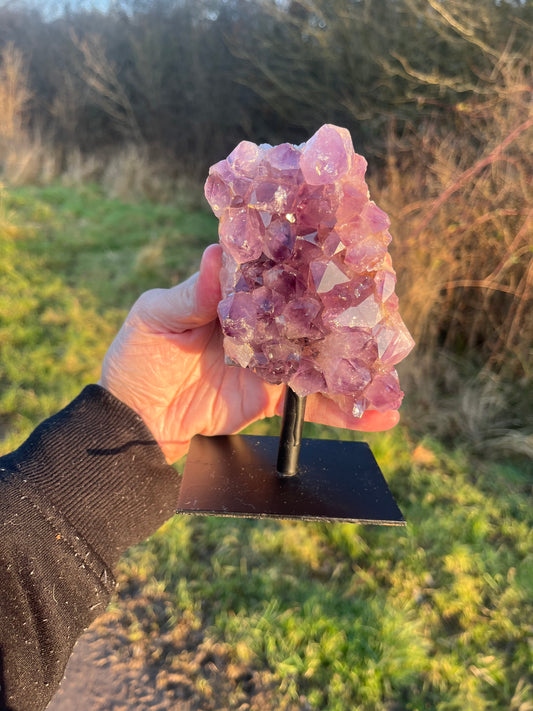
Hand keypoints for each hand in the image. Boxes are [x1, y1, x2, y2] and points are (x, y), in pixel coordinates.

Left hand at [100, 244, 398, 462]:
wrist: (137, 419)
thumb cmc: (139, 356)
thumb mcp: (157, 317)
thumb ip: (191, 294)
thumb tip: (214, 254)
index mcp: (237, 290)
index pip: (281, 268)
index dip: (312, 259)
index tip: (349, 252)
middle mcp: (264, 319)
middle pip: (313, 311)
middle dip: (350, 312)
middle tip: (387, 311)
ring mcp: (274, 358)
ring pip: (324, 355)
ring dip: (358, 363)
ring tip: (395, 371)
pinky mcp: (277, 395)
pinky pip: (315, 401)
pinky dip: (345, 409)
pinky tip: (383, 414)